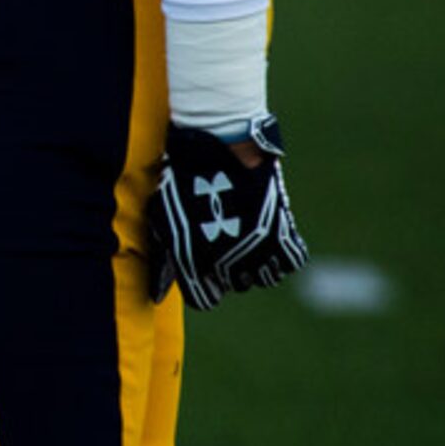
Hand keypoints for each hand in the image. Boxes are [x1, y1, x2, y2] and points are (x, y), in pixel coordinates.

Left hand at [147, 115, 305, 309]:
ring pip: (263, 278)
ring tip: (245, 240)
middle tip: (222, 245)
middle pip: (234, 285)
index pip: (204, 300)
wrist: (218, 145)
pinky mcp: (282, 231)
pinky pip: (290, 261)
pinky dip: (281, 254)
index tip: (202, 272)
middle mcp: (227, 259)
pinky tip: (267, 238)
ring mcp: (257, 247)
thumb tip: (154, 294)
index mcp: (194, 258)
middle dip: (226, 271)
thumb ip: (163, 256)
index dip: (202, 287)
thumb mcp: (163, 215)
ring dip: (255, 264)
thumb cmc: (183, 176)